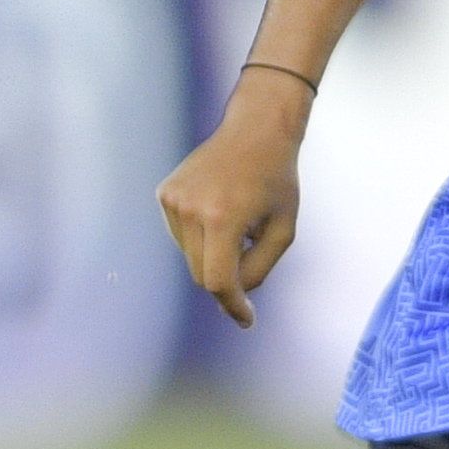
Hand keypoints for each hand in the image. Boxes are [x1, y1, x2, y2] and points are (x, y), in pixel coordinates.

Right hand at [159, 80, 307, 330]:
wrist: (256, 130)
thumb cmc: (276, 180)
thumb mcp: (283, 229)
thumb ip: (259, 267)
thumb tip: (233, 294)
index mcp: (223, 218)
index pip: (217, 280)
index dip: (232, 304)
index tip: (246, 319)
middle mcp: (190, 209)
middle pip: (201, 272)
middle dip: (225, 280)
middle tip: (248, 274)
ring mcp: (173, 200)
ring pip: (189, 256)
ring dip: (212, 254)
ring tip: (237, 225)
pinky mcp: (165, 194)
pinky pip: (181, 235)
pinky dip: (200, 236)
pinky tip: (218, 210)